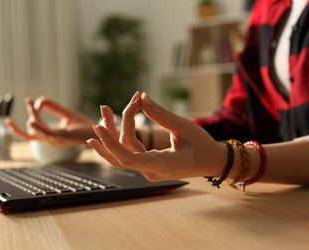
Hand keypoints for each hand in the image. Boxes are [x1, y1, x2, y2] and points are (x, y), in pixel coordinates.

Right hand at [6, 97, 95, 145]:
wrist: (98, 131)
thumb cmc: (83, 125)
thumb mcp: (65, 113)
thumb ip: (53, 107)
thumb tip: (40, 100)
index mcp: (51, 135)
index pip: (34, 126)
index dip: (31, 112)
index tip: (30, 100)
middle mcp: (51, 139)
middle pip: (30, 132)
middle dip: (24, 119)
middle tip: (28, 101)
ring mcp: (56, 139)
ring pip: (36, 130)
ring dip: (33, 116)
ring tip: (31, 103)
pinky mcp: (62, 136)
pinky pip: (46, 133)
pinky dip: (37, 127)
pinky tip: (30, 121)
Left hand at [87, 92, 225, 180]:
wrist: (211, 162)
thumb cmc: (202, 145)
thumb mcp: (185, 127)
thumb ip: (161, 114)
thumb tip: (142, 97)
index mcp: (163, 165)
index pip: (129, 159)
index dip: (111, 144)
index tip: (98, 128)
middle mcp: (151, 171)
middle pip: (122, 152)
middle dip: (111, 129)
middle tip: (105, 106)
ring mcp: (147, 170)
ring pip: (121, 154)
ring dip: (111, 134)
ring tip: (104, 110)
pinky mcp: (146, 165)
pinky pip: (127, 153)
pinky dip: (117, 139)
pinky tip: (105, 128)